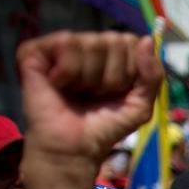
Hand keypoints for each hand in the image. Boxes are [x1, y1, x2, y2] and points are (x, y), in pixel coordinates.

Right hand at [17, 31, 162, 168]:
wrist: (74, 148)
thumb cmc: (105, 127)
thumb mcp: (140, 105)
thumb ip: (152, 76)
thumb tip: (147, 40)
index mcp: (112, 55)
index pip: (133, 42)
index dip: (131, 72)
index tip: (118, 93)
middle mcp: (87, 45)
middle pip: (114, 40)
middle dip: (111, 77)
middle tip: (95, 95)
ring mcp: (61, 47)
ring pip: (91, 42)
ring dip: (90, 78)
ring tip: (78, 92)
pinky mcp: (36, 50)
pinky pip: (66, 43)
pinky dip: (69, 71)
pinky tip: (59, 85)